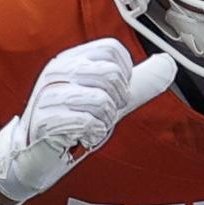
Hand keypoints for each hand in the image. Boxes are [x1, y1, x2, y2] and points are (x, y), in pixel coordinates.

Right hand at [0, 40, 176, 204]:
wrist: (35, 155)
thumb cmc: (71, 125)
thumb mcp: (108, 100)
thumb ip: (137, 84)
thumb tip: (168, 64)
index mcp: (72, 59)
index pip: (112, 49)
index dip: (126, 74)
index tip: (117, 94)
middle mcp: (58, 71)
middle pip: (111, 73)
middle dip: (118, 101)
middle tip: (104, 115)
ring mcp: (49, 94)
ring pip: (102, 100)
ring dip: (105, 122)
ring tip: (92, 127)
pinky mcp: (45, 119)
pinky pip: (87, 122)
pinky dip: (93, 134)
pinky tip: (83, 137)